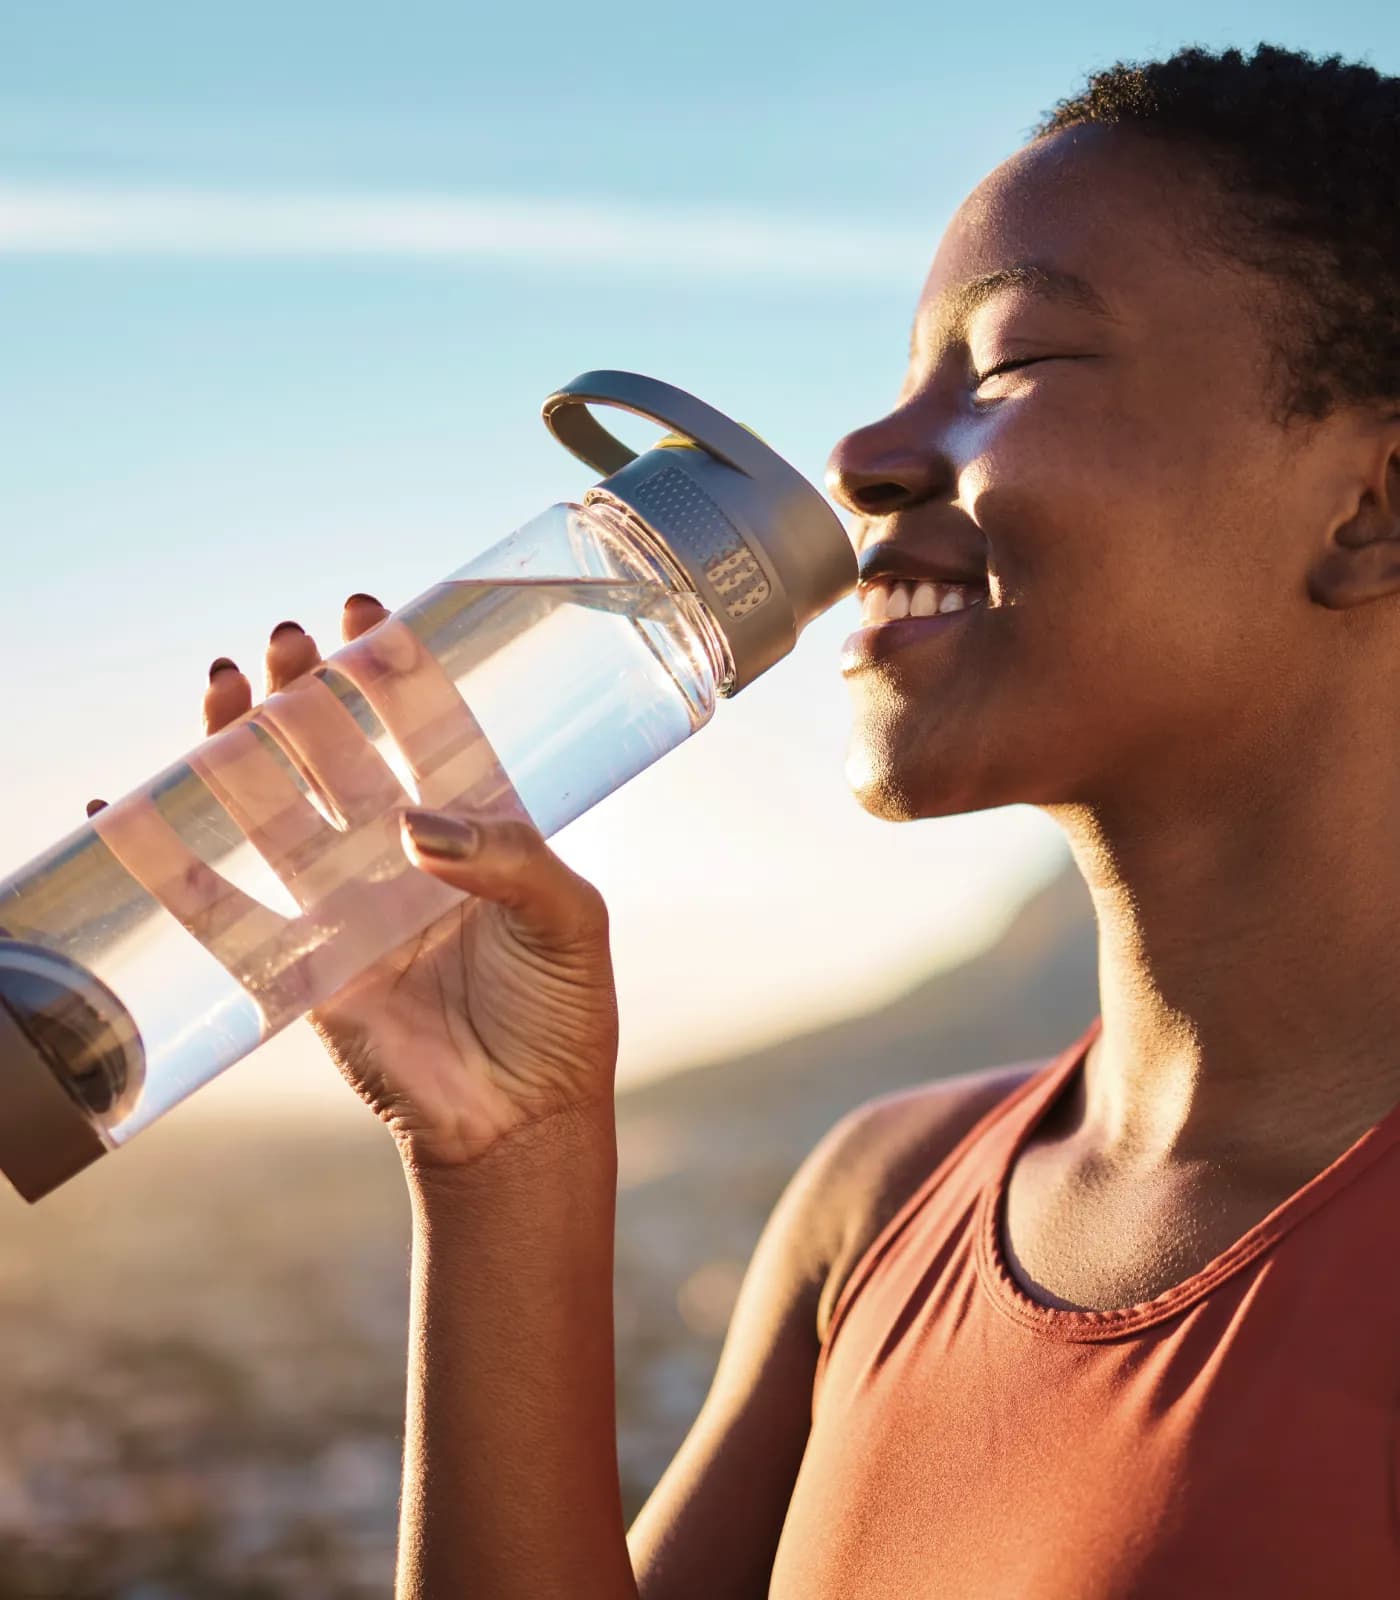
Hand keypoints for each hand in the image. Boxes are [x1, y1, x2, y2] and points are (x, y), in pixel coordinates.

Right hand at [93, 593, 620, 1171]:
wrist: (524, 1119)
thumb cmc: (563, 1012)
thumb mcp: (570, 919)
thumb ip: (510, 860)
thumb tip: (414, 826)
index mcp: (476, 830)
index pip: (428, 731)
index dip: (395, 675)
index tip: (366, 618)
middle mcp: (404, 857)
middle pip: (340, 757)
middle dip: (311, 695)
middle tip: (288, 642)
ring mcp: (346, 907)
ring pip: (276, 812)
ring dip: (242, 750)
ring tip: (222, 682)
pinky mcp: (302, 968)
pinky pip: (222, 911)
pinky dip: (169, 866)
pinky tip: (125, 808)